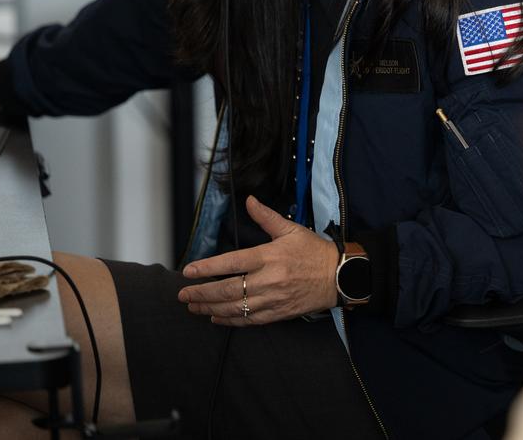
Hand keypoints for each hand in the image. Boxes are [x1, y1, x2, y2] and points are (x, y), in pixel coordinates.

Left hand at [178, 195, 338, 324]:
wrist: (339, 276)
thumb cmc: (315, 252)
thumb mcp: (291, 229)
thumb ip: (266, 217)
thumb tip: (250, 201)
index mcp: (269, 256)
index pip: (231, 263)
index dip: (207, 268)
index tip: (189, 271)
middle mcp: (268, 280)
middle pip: (227, 290)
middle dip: (201, 293)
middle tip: (183, 295)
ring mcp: (273, 299)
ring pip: (234, 308)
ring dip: (210, 308)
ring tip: (194, 307)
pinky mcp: (278, 313)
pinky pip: (249, 320)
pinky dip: (230, 321)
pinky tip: (216, 318)